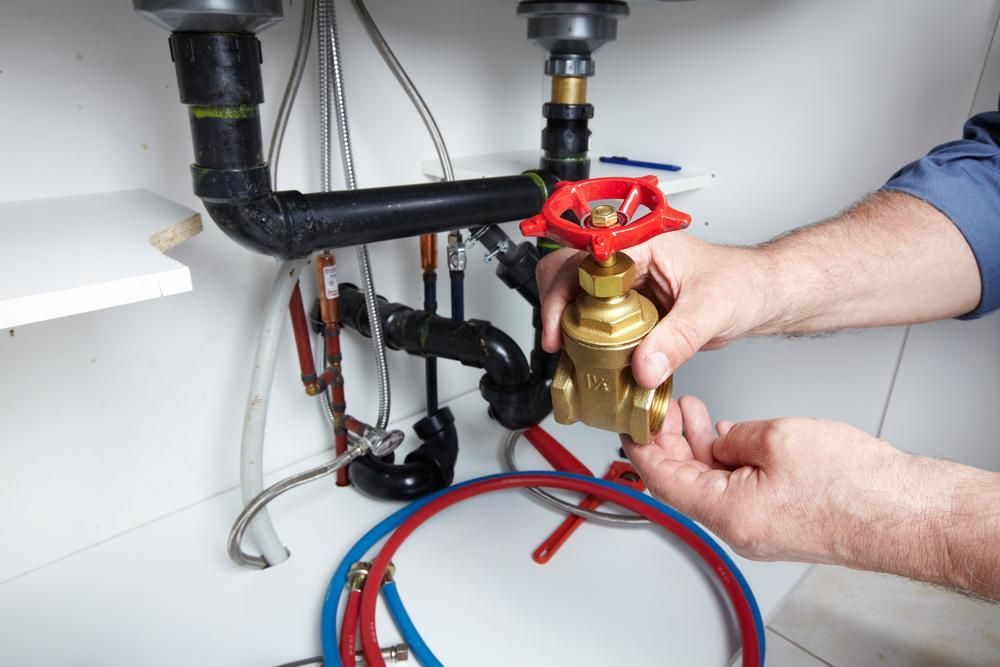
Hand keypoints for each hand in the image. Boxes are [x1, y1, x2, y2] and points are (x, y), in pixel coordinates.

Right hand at [537, 234, 775, 388]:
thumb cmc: (744, 283)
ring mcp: (629, 288)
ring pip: (578, 298)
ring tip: (572, 353)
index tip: (561, 328)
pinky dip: (589, 341)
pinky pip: (600, 323)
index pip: (585, 262)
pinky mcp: (633, 312)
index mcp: (643, 246)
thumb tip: (645, 366)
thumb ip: (678, 339)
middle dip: (556, 305)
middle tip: (558, 341)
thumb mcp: (712, 309)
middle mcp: (630, 263)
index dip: (564, 292)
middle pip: (568, 273)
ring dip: (569, 324)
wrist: (762, 297)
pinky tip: (593, 360)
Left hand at [623, 396, 945, 566]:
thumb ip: (733, 437)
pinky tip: (726, 433)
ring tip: (692, 410)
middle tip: (664, 408)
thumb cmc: (855, 487)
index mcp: (725, 512)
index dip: (641, 446)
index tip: (631, 421)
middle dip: (669, 440)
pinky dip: (725, 458)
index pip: (661, 479)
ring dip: (697, 445)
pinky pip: (736, 487)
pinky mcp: (778, 519)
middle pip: (682, 481)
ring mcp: (758, 525)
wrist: (908, 514)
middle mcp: (737, 527)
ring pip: (710, 482)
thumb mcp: (777, 438)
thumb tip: (717, 439)